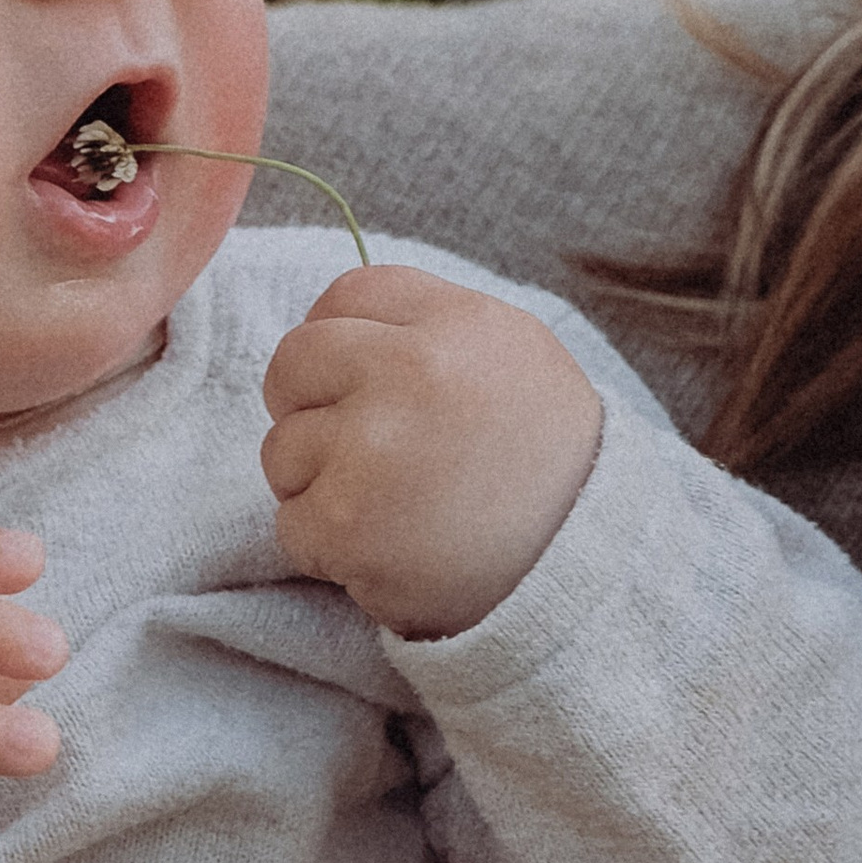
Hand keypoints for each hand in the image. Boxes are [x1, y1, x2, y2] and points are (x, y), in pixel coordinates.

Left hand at [260, 266, 603, 635]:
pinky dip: (327, 546)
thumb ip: (426, 329)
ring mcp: (372, 448)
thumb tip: (333, 324)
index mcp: (454, 322)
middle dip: (308, 406)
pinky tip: (387, 548)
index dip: (339, 343)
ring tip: (393, 506)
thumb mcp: (512, 357)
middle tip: (362, 450)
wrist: (579, 565)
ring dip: (320, 484)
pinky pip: (291, 522)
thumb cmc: (541, 463)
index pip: (344, 297)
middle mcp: (411, 372)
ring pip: (282, 449)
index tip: (362, 383)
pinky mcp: (345, 524)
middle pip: (293, 363)